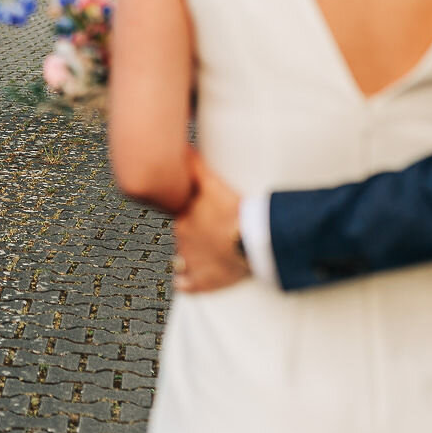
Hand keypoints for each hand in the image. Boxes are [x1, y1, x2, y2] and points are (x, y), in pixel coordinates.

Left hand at [172, 155, 248, 293]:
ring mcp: (192, 264)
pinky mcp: (203, 282)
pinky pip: (186, 284)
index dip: (189, 212)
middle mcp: (183, 242)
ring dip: (188, 257)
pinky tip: (188, 280)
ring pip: (181, 260)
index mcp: (184, 220)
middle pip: (182, 236)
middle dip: (191, 233)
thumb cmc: (235, 212)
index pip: (180, 214)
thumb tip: (181, 148)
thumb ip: (195, 166)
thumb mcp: (213, 184)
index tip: (200, 211)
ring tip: (205, 253)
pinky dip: (186, 282)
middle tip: (210, 230)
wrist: (251, 243)